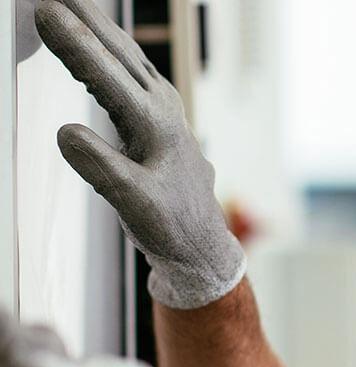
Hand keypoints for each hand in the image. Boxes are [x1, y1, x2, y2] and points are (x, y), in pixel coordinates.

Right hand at [33, 0, 245, 308]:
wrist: (200, 244)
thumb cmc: (171, 225)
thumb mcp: (132, 202)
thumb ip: (102, 167)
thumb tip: (67, 134)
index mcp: (156, 125)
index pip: (106, 74)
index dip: (73, 42)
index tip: (44, 12)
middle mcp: (164, 110)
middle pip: (119, 52)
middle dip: (85, 18)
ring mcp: (165, 111)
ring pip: (128, 58)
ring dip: (99, 29)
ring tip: (69, 5)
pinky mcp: (161, 119)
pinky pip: (131, 74)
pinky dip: (109, 54)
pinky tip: (95, 47)